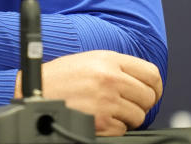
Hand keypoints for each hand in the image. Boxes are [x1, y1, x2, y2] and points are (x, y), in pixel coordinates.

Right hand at [16, 50, 162, 135]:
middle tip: (127, 106)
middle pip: (148, 97)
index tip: (151, 94)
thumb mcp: (91, 60)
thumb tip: (142, 82)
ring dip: (127, 118)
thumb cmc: (61, 77)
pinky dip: (114, 128)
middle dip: (140, 105)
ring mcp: (106, 100)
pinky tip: (100, 119)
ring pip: (138, 116)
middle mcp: (110, 78)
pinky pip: (122, 130)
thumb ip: (117, 67)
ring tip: (110, 112)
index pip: (152, 74)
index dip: (155, 87)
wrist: (36, 92)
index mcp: (110, 59)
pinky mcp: (100, 122)